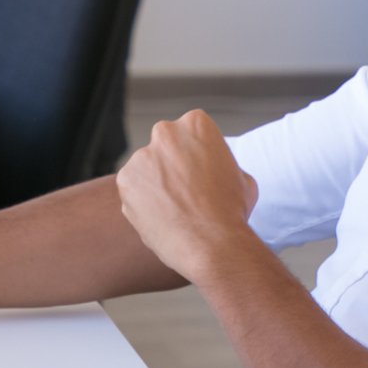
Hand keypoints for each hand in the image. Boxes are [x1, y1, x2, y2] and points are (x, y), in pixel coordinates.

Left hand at [115, 110, 258, 284]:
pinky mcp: (125, 180)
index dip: (197, 155)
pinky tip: (162, 217)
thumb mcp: (241, 176)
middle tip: (186, 191)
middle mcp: (165, 132)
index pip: (191, 132)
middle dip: (173, 165)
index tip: (201, 173)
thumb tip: (212, 170)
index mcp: (196, 123)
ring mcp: (141, 156)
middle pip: (165, 146)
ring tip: (175, 209)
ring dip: (156, 183)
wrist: (212, 244)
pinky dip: (143, 202)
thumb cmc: (231, 212)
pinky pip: (133, 189)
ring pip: (147, 168)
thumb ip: (220, 164)